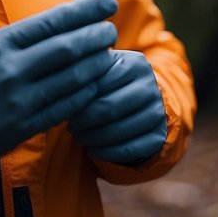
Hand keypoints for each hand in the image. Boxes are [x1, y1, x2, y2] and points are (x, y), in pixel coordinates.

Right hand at [0, 0, 118, 160]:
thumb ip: (19, 39)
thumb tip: (59, 24)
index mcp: (1, 44)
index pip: (52, 21)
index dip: (85, 10)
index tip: (107, 2)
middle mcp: (11, 69)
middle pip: (67, 48)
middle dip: (96, 37)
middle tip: (111, 29)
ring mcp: (18, 99)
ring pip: (71, 79)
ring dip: (96, 65)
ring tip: (109, 54)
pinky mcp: (22, 126)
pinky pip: (63, 108)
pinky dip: (83, 94)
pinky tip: (95, 84)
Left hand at [68, 49, 166, 165]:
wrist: (141, 100)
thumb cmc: (110, 83)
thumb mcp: (101, 69)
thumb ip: (83, 70)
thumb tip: (58, 81)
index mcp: (135, 63)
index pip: (100, 83)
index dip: (78, 97)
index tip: (62, 105)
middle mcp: (151, 85)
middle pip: (110, 108)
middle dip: (84, 121)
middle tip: (70, 127)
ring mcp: (158, 111)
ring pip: (120, 130)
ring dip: (93, 138)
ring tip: (78, 138)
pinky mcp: (159, 135)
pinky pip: (131, 149)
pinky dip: (107, 153)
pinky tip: (92, 150)